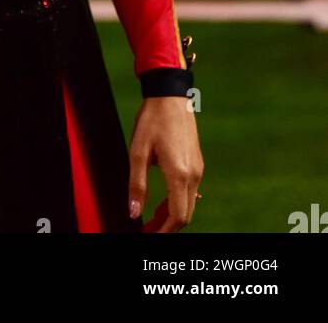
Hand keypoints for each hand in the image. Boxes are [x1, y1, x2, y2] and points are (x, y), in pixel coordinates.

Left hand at [129, 97, 203, 232]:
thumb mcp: (138, 151)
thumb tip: (133, 212)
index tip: (147, 234)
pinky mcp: (197, 163)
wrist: (170, 95)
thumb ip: (137, 184)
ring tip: (151, 219)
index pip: (177, 216)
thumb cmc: (152, 120)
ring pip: (188, 204)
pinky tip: (163, 201)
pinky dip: (177, 201)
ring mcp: (198, 169)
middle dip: (166, 227)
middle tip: (147, 230)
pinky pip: (190, 191)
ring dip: (171, 215)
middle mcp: (193, 175)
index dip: (163, 231)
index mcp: (179, 174)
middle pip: (185, 214)